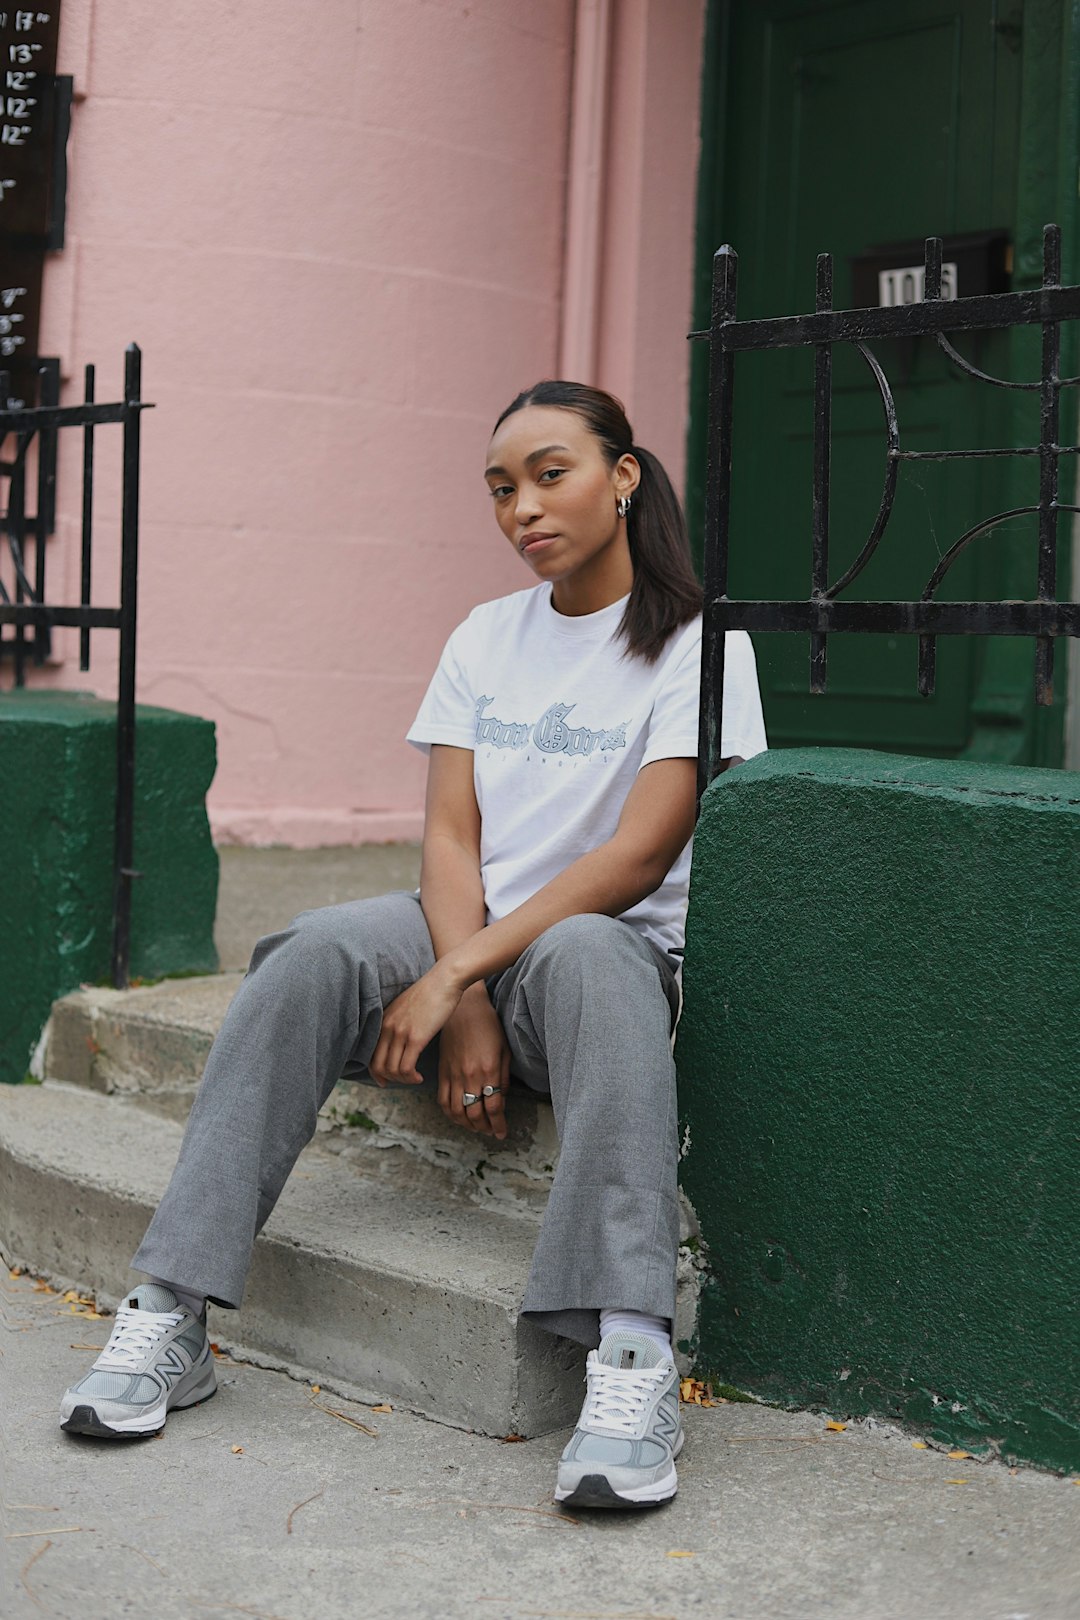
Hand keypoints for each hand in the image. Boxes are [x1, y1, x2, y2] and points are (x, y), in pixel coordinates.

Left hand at [369, 961, 464, 1086]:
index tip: (385, 1081)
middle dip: (389, 1079)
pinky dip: (411, 1077)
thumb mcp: (406, 1006)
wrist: (445, 980)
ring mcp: (400, 1032)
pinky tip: (420, 1077)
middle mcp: (388, 1027)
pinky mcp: (416, 1037)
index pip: (370, 1055)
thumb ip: (398, 1021)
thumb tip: (400, 1039)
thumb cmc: (431, 992)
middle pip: (378, 1065)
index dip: (376, 1073)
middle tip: (403, 1081)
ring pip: (392, 1069)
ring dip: (403, 1080)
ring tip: (415, 1078)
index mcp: (384, 1020)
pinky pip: (406, 1067)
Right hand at [437, 984, 510, 1139]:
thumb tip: (501, 1099)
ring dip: (467, 1125)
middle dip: (484, 1128)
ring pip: (457, 1111)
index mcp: (489, 1070)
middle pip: (475, 1114)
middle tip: (491, 1132)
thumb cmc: (488, 1024)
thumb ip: (503, 1076)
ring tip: (476, 1127)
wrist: (463, 1006)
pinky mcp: (442, 1071)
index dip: (499, 1125)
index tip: (502, 1133)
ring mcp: (453, 1074)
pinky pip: (442, 1100)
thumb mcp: (504, 1049)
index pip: (494, 1108)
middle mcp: (470, 1076)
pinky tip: (458, 1116)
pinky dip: (450, 1113)